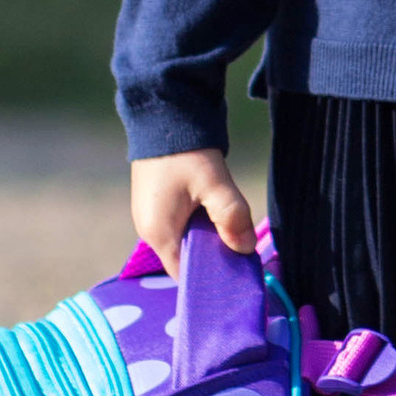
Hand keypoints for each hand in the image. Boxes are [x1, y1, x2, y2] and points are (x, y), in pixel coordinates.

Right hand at [130, 149, 259, 268]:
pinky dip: (199, 227)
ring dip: (207, 241)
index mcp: (159, 234)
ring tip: (233, 236)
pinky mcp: (158, 205)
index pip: (183, 276)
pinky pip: (180, 228)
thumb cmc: (186, 153)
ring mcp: (151, 218)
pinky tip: (218, 218)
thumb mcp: (214, 184)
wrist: (165, 115)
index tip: (236, 277)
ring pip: (184, 242)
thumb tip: (245, 249)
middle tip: (242, 254)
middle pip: (184, 260)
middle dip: (212, 260)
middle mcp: (149, 232)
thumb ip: (231, 217)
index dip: (209, 280)